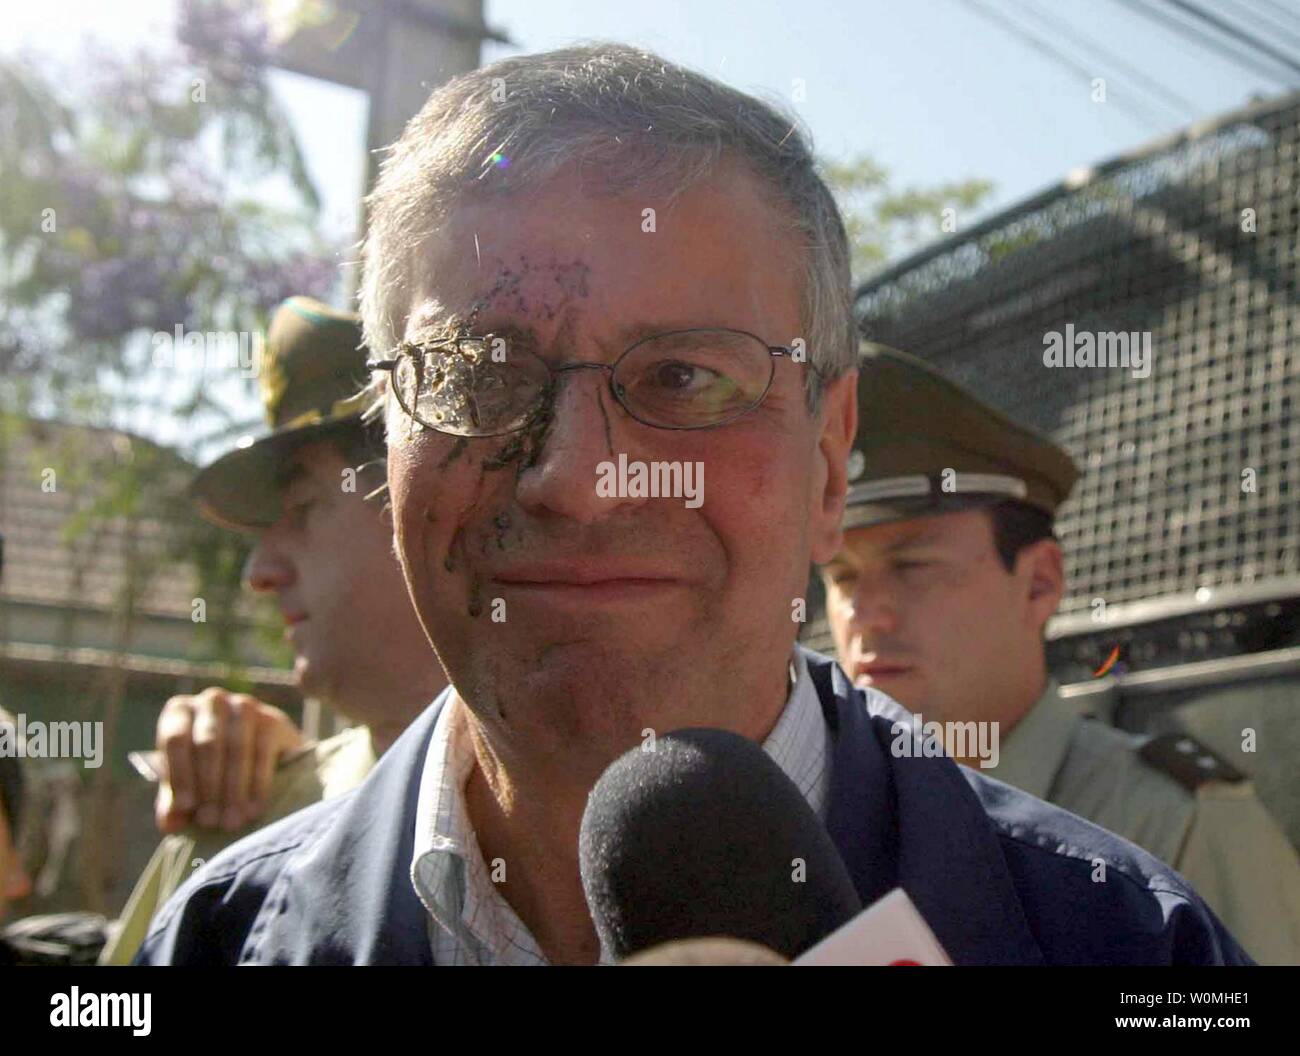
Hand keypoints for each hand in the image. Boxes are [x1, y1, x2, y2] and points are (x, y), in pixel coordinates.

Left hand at [154, 688, 306, 834]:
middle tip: (212, 822)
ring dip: (233, 789)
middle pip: (208, 744)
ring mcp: (244, 705)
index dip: (180, 776)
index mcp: (179, 711)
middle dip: (209, 787)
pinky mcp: (273, 719)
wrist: (261, 753)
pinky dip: (257, 784)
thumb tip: (169, 824)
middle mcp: (211, 701)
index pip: (176, 740)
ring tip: (232, 821)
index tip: (186, 809)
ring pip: (236, 748)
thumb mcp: (188, 783)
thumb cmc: (211, 768)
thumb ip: (175, 803)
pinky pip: (263, 752)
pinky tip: (253, 809)